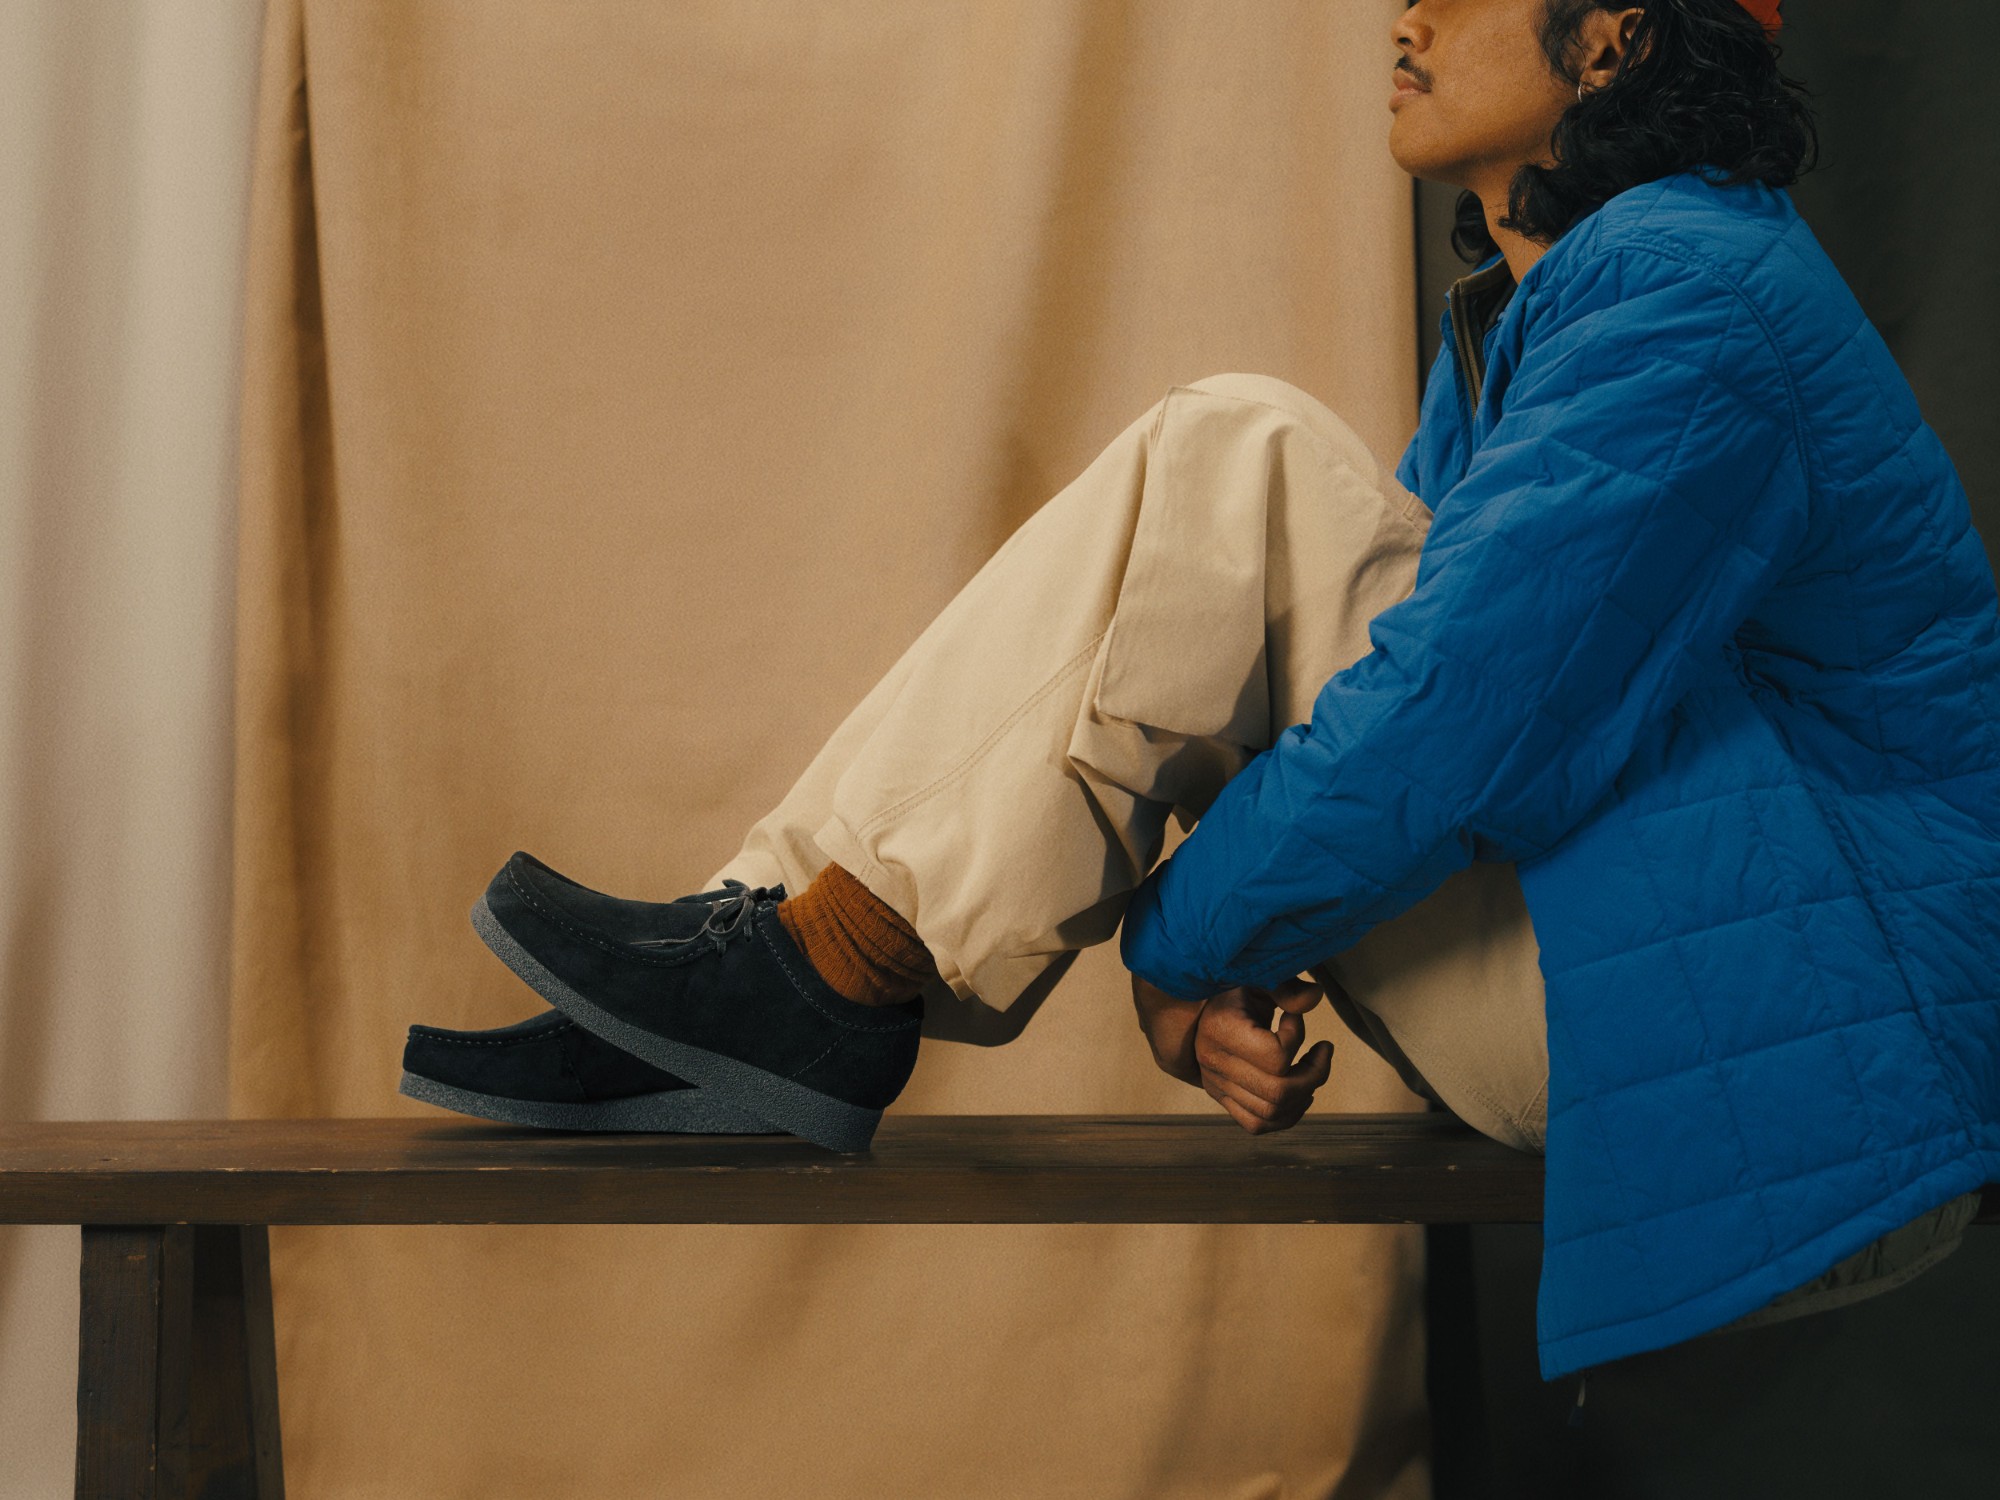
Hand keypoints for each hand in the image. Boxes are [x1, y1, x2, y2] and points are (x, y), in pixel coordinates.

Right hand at [1194, 981, 1333, 1133]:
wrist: (1205, 1005)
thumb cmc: (1237, 987)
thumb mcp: (1258, 977)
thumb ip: (1285, 986)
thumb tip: (1316, 996)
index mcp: (1219, 1029)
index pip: (1275, 1056)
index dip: (1297, 1037)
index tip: (1294, 1017)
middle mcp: (1213, 1062)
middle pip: (1277, 1092)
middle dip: (1313, 1074)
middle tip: (1323, 1051)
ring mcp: (1215, 1085)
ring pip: (1270, 1114)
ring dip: (1304, 1095)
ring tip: (1313, 1069)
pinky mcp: (1222, 1098)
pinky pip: (1256, 1124)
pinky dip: (1286, 1115)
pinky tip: (1300, 1091)